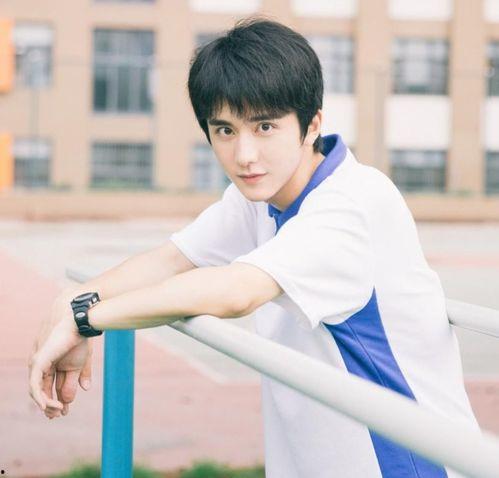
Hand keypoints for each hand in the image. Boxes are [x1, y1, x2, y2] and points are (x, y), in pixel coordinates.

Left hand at [28, 292, 93, 418]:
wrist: (79, 326)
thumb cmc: (81, 341)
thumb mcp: (82, 364)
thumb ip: (81, 377)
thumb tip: (86, 389)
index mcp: (56, 366)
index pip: (54, 388)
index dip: (59, 401)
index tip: (64, 413)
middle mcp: (45, 366)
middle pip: (44, 391)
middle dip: (50, 405)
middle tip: (57, 416)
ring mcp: (40, 365)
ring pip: (38, 390)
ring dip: (46, 403)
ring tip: (56, 411)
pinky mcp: (38, 363)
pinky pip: (35, 385)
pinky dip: (40, 397)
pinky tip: (48, 405)